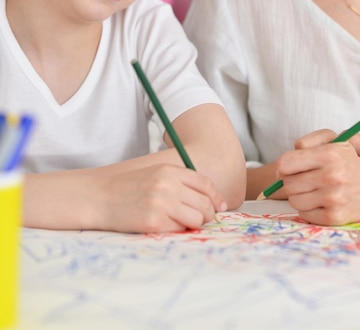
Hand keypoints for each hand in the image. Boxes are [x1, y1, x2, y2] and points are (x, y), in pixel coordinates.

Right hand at [93, 164, 226, 232]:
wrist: (99, 197)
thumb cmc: (128, 188)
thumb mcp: (155, 175)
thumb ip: (179, 182)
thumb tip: (209, 199)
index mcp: (169, 170)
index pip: (205, 184)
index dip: (215, 197)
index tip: (219, 207)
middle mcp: (167, 185)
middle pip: (204, 203)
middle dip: (208, 214)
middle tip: (201, 219)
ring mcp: (161, 203)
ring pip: (197, 219)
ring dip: (194, 224)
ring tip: (182, 223)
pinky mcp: (154, 222)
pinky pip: (179, 230)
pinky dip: (178, 230)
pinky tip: (166, 225)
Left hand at [275, 130, 359, 225]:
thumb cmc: (349, 159)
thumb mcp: (333, 140)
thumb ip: (305, 144)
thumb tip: (281, 167)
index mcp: (329, 155)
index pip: (285, 163)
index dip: (283, 166)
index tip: (289, 167)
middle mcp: (331, 177)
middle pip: (288, 183)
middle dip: (292, 180)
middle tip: (305, 178)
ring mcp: (334, 199)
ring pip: (294, 200)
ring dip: (299, 195)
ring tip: (314, 189)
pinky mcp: (335, 217)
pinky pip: (304, 214)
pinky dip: (309, 208)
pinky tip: (321, 200)